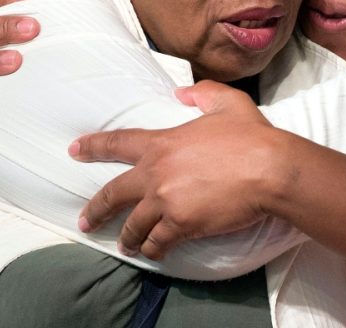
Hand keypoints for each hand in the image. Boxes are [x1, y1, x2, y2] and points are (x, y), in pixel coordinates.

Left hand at [72, 81, 284, 259]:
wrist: (270, 170)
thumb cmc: (252, 136)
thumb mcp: (227, 102)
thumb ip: (201, 93)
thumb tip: (181, 92)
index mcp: (162, 143)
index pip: (118, 143)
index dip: (93, 146)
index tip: (75, 151)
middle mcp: (156, 173)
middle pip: (113, 194)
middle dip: (96, 210)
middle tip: (86, 221)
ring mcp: (166, 201)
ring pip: (134, 226)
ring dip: (128, 238)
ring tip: (127, 245)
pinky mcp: (181, 225)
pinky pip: (158, 242)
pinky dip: (154, 250)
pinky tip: (155, 253)